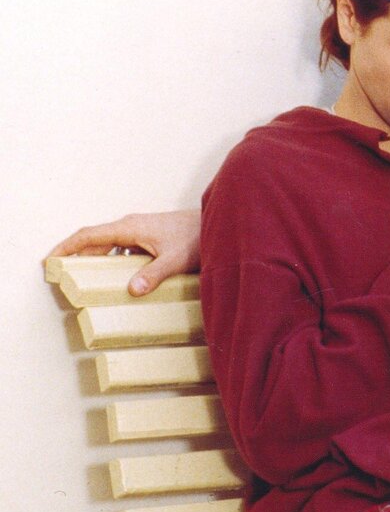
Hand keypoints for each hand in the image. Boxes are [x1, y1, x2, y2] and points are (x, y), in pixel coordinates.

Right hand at [47, 210, 201, 295]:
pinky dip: (114, 261)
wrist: (218, 221)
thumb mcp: (176, 259)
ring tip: (85, 280)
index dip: (66, 247)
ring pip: (110, 245)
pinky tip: (118, 278)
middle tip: (62, 277)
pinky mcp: (149, 237)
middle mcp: (131, 226)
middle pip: (95, 241)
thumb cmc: (197, 236)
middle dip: (76, 257)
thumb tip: (133, 290)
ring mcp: (140, 230)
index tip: (50, 260)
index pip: (88, 235)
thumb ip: (154, 274)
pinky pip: (123, 249)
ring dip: (96, 260)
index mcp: (130, 228)